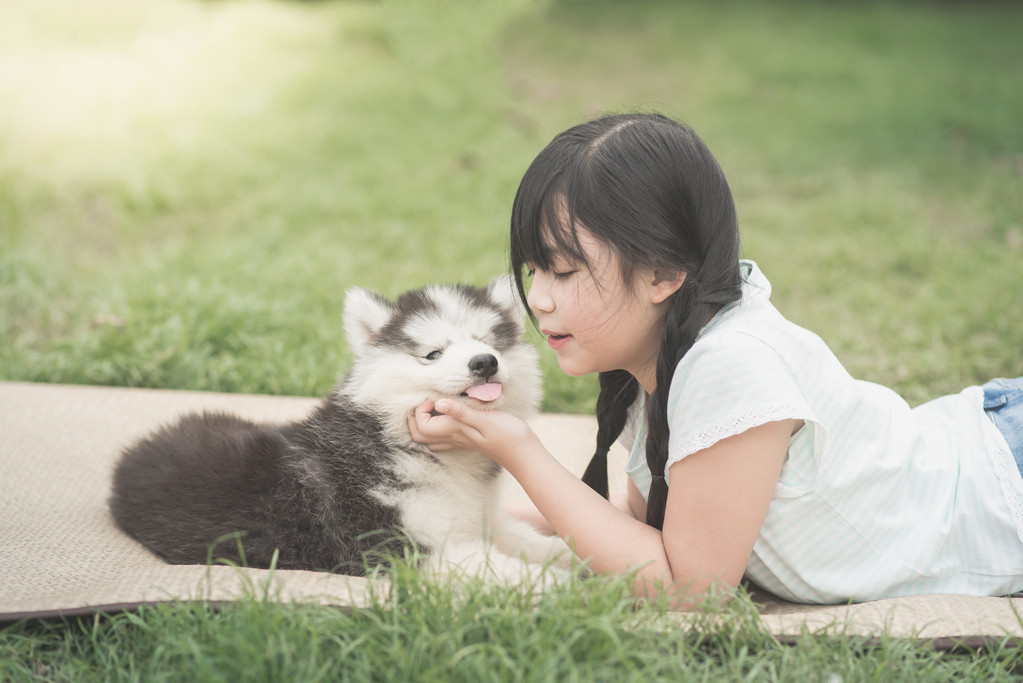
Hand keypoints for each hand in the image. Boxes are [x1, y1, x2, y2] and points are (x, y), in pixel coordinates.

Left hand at [407, 399, 534, 464]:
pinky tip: (446, 415)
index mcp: (455, 431)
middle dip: (415, 420)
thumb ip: (462, 411)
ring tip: (432, 407)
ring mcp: (460, 442)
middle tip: (426, 402)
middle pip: (420, 437)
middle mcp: (454, 438)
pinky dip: (437, 428)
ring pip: (429, 439)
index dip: (420, 411)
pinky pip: (442, 439)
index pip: (422, 427)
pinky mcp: (467, 440)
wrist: (523, 453)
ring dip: (424, 424)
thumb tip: (439, 404)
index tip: (433, 397)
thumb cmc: (508, 435)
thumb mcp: (486, 419)